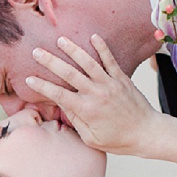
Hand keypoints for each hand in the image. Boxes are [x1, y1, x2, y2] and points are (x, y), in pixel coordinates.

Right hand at [26, 35, 159, 155]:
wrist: (147, 133)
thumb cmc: (119, 140)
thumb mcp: (91, 138)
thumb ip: (76, 120)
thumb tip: (62, 103)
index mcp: (87, 110)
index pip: (59, 95)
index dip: (42, 86)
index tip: (29, 78)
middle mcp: (97, 93)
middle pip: (69, 73)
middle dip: (51, 62)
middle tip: (37, 52)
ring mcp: (110, 84)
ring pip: (88, 62)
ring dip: (73, 50)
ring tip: (60, 40)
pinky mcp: (122, 79)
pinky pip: (110, 60)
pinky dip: (102, 47)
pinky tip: (93, 36)